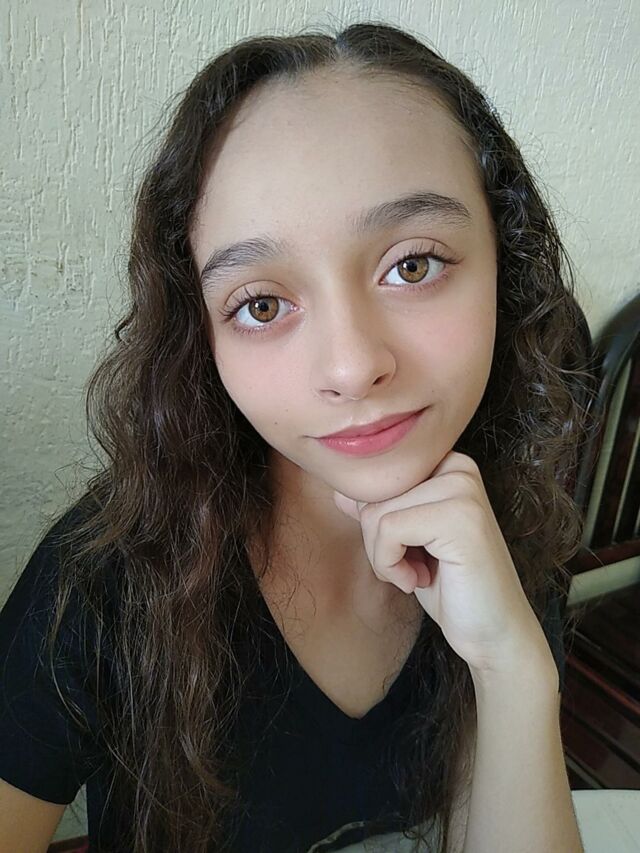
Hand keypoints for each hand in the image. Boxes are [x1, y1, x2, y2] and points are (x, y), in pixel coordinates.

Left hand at [332, 450, 550, 676]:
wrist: (493, 633)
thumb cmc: (450, 587)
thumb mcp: (406, 540)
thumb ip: (380, 510)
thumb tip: (339, 490)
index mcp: (446, 464)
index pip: (375, 479)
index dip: (375, 524)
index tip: (408, 551)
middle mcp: (457, 466)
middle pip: (372, 495)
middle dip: (377, 543)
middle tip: (412, 568)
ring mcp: (462, 489)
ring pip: (375, 514)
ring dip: (384, 558)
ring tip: (418, 574)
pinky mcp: (460, 518)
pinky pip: (389, 530)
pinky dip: (391, 566)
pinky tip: (419, 580)